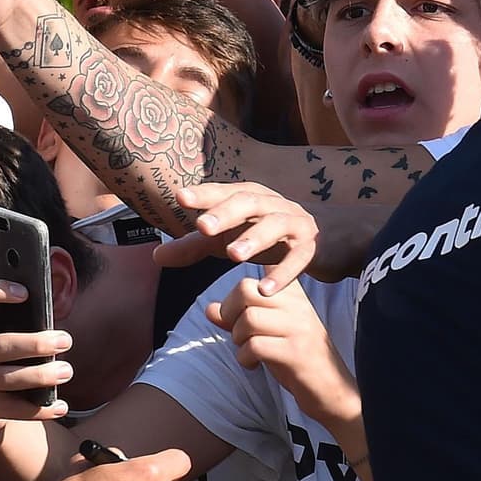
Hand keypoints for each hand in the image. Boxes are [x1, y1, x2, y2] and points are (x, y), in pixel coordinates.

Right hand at [0, 280, 73, 433]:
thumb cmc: (3, 363)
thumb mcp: (4, 341)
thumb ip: (20, 329)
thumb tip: (55, 330)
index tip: (26, 293)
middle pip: (1, 344)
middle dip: (36, 343)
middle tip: (66, 341)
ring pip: (8, 378)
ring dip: (42, 375)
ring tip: (67, 371)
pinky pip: (13, 409)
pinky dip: (40, 408)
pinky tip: (60, 405)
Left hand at [153, 184, 371, 290]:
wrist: (325, 238)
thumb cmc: (265, 236)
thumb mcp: (227, 240)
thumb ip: (194, 247)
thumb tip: (155, 257)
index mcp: (248, 197)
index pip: (223, 191)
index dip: (204, 194)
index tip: (181, 197)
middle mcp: (271, 203)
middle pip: (248, 201)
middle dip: (225, 213)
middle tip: (203, 227)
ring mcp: (295, 222)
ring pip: (276, 223)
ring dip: (254, 238)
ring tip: (233, 255)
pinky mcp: (313, 246)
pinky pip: (300, 257)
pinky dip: (283, 272)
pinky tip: (265, 288)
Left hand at [208, 278, 358, 425]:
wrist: (333, 392)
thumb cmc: (296, 359)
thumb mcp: (268, 333)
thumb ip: (239, 319)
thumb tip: (210, 309)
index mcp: (294, 294)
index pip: (256, 273)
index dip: (236, 293)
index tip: (237, 313)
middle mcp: (299, 305)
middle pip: (246, 290)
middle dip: (230, 313)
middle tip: (237, 333)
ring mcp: (299, 328)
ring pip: (248, 318)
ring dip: (238, 338)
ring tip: (247, 350)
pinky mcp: (296, 353)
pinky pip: (254, 345)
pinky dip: (244, 357)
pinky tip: (253, 365)